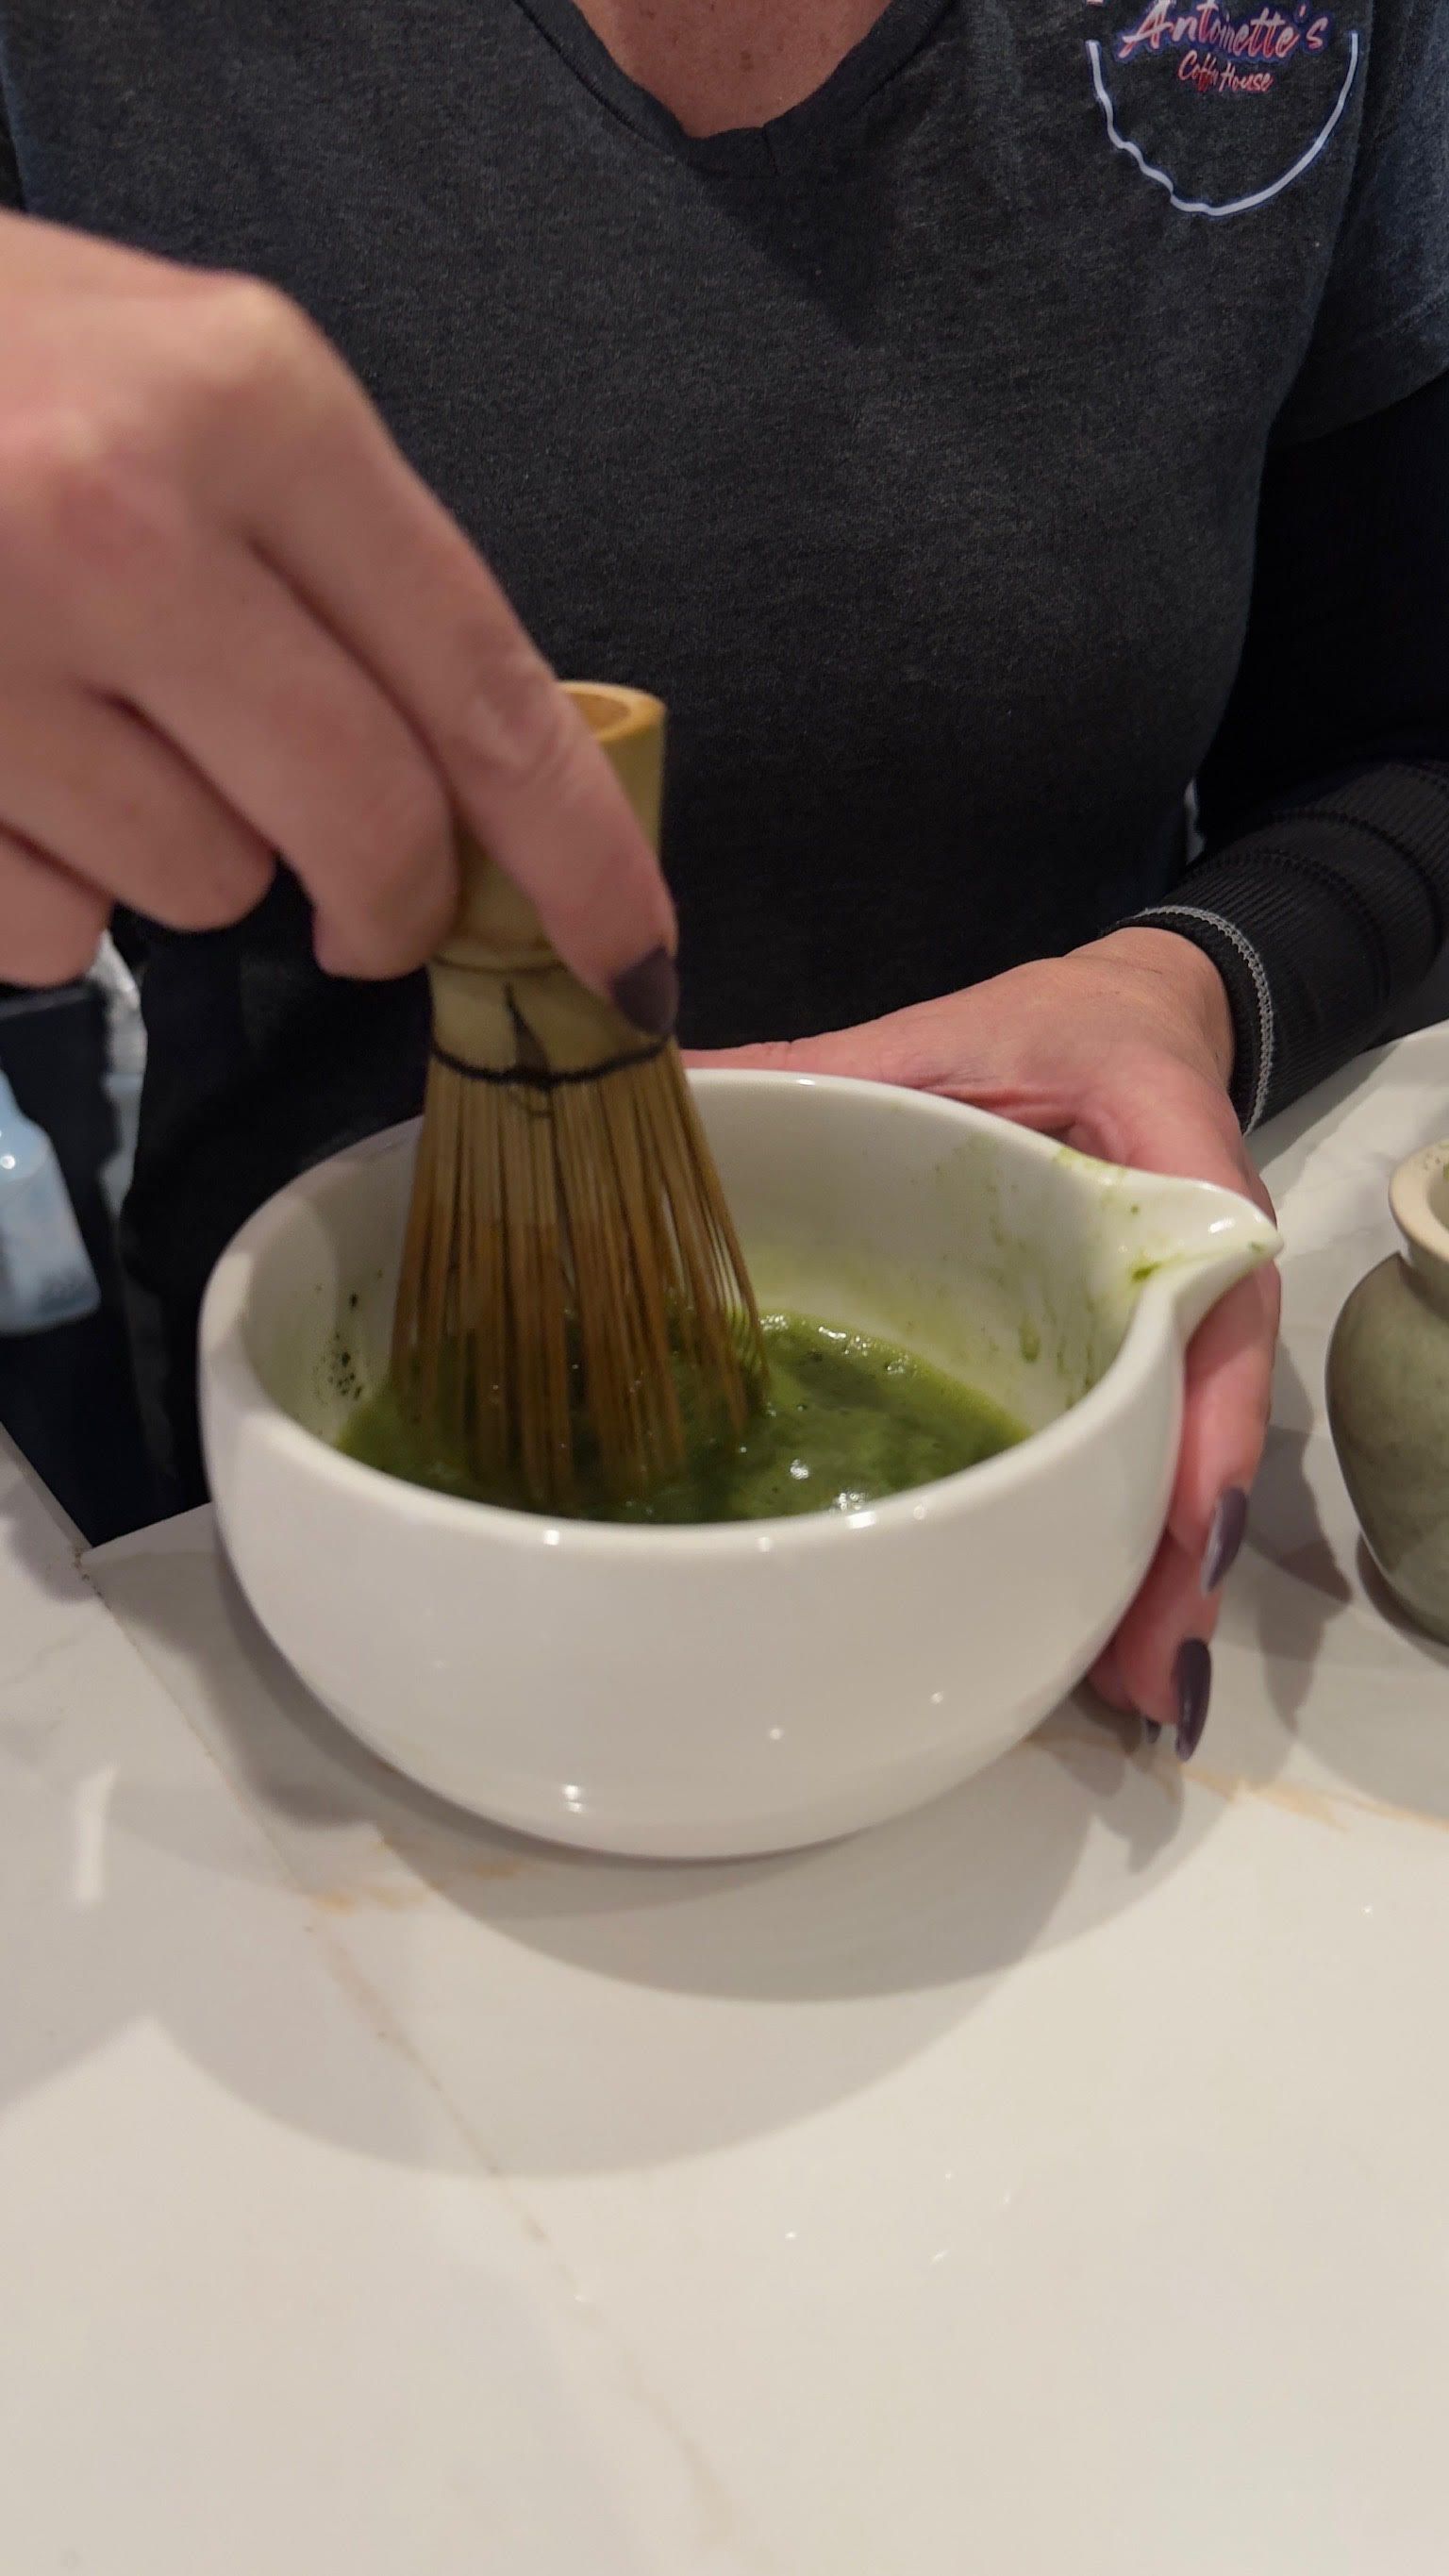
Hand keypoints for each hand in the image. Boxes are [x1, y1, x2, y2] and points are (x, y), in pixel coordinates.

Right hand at [0, 214, 673, 1013]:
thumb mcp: (185, 377)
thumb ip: (334, 557)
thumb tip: (467, 772)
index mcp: (251, 402)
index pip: (483, 683)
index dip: (579, 850)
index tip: (634, 955)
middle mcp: (130, 525)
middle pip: (368, 826)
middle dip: (393, 903)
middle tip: (374, 912)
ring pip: (203, 888)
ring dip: (182, 854)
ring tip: (86, 724)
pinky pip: (54, 934)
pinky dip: (49, 886)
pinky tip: (0, 766)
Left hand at [691, 929, 1279, 1753]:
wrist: (1112, 1030)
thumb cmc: (1029, 1033)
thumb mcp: (927, 1039)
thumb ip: (812, 1073)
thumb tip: (657, 1094)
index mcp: (1163, 1149)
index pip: (1207, 1274)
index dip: (1198, 1400)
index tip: (1183, 1510)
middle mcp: (1195, 1254)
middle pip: (1207, 1405)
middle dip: (1175, 1537)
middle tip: (1142, 1662)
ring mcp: (1173, 1323)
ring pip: (1183, 1451)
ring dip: (1156, 1571)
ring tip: (1129, 1688)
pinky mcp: (1132, 1362)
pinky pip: (1142, 1453)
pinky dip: (1126, 1542)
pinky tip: (1099, 1640)